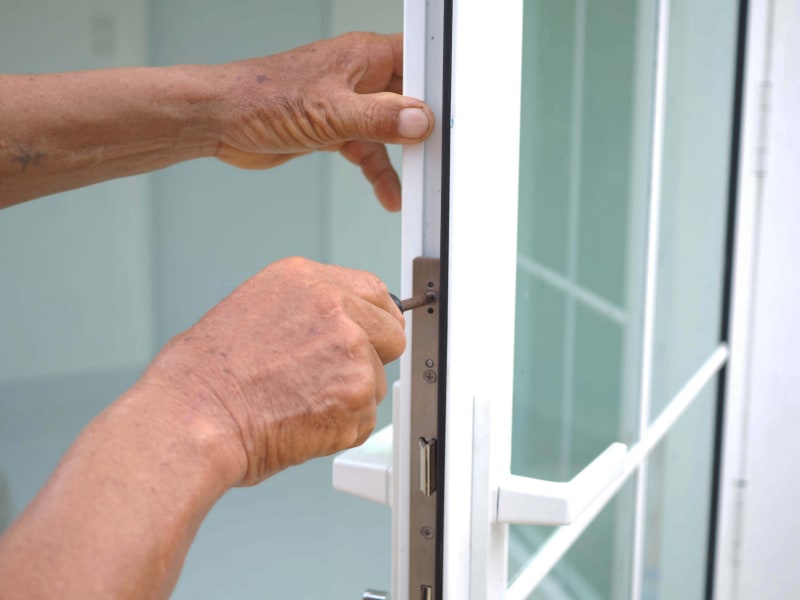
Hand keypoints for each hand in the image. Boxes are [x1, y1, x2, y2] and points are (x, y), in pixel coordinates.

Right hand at [137, 257, 404, 486]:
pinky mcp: (356, 394)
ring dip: (349, 399)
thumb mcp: (253, 310)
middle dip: (371, 360)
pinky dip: (341, 429)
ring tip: (298, 404)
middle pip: (390, 334)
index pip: (373, 292)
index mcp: (305, 281)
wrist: (192, 417)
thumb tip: (339, 324)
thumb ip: (306, 310)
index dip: (375, 320)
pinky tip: (301, 423)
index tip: (373, 335)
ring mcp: (351, 350)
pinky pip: (365, 419)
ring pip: (376, 382)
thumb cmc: (204, 376)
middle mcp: (334, 308)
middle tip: (332, 380)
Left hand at [211, 32, 433, 210]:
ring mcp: (346, 103)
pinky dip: (378, 171)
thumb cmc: (260, 98)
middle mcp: (358, 76)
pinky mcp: (333, 129)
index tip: (454, 113)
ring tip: (418, 182)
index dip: (439, 83)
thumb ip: (378, 118)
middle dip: (424, 126)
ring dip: (402, 157)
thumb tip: (419, 120)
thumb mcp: (329, 111)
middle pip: (408, 98)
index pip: (417, 59)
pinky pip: (367, 149)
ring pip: (389, 129)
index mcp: (362, 55)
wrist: (219, 120)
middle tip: (440, 152)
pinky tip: (388, 193)